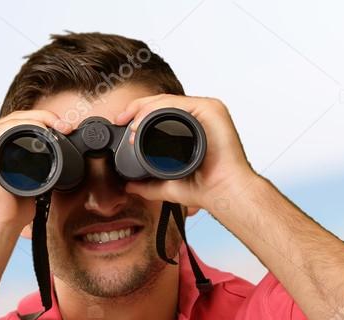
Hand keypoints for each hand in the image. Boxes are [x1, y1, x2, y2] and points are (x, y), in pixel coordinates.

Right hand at [0, 110, 75, 232]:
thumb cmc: (11, 209)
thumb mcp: (29, 179)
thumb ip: (36, 163)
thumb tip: (59, 153)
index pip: (18, 124)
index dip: (43, 121)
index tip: (65, 128)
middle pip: (15, 119)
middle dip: (44, 118)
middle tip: (66, 126)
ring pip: (11, 120)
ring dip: (38, 119)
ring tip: (59, 127)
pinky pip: (3, 129)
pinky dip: (25, 127)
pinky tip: (42, 131)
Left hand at [114, 94, 257, 213]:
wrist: (223, 193)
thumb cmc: (206, 188)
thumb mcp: (169, 184)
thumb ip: (149, 185)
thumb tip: (129, 186)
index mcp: (193, 126)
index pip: (162, 113)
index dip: (139, 115)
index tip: (122, 124)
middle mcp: (201, 115)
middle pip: (163, 103)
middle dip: (137, 108)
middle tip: (121, 120)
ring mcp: (208, 111)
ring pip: (168, 101)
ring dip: (144, 110)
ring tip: (130, 126)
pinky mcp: (212, 109)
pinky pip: (179, 103)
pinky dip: (158, 110)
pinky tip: (143, 122)